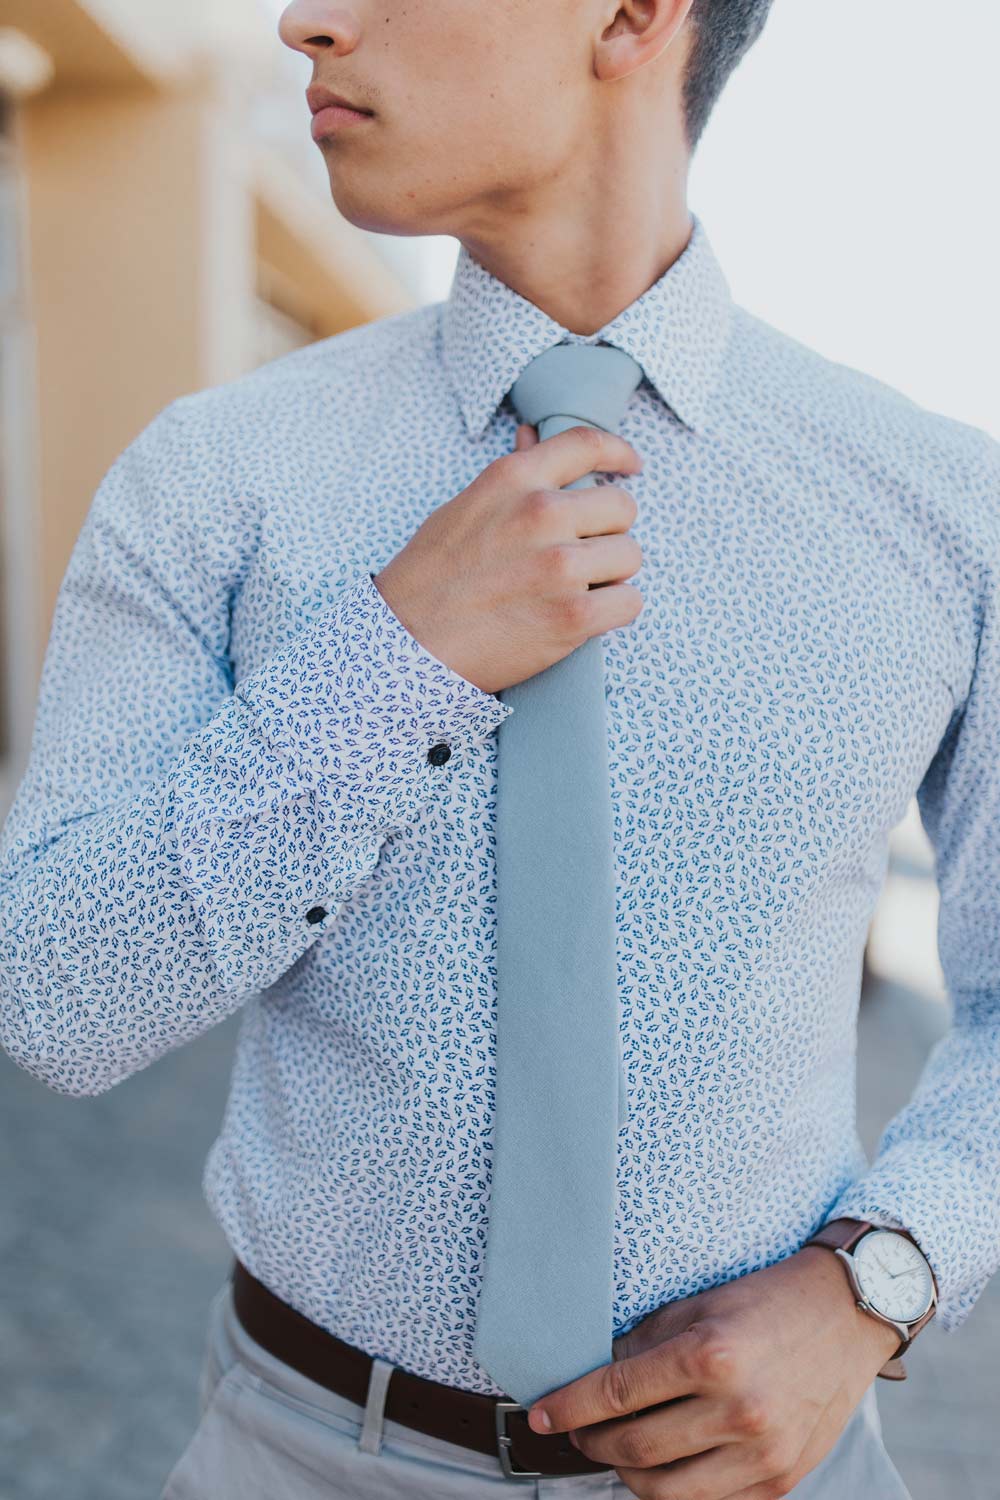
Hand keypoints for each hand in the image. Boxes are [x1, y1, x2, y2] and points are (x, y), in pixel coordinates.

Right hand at [372, 421, 643, 694]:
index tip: (631, 467)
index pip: (587, 445)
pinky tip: (585, 618)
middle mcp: (541, 513)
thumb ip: (510, 477)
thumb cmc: (429, 578)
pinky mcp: (573, 616)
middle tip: (580, 556)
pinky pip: (630, 602)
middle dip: (607, 532)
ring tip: (573, 590)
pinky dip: (614, 611)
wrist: (406, 645)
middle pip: (621, 508)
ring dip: (611, 575)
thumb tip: (531, 437)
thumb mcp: (464, 508)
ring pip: (630, 556)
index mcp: (514, 480)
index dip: (618, 453)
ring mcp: (560, 566)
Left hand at [526, 1246, 900, 1498]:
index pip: (618, 1393)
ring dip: (628, 1474)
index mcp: (711, 1356)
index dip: (570, 1407)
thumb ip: (645, 1345)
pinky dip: (676, 1489)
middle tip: (578, 1430)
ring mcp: (763, 1453)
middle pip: (636, 1448)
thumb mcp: (698, 1306)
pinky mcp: (781, 1480)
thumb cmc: (766, 1302)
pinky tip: (665, 1465)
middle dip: (593, 1442)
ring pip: (666, 1492)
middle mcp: (738, 1410)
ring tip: (618, 1449)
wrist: (847, 1316)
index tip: (541, 1415)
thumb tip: (596, 1377)